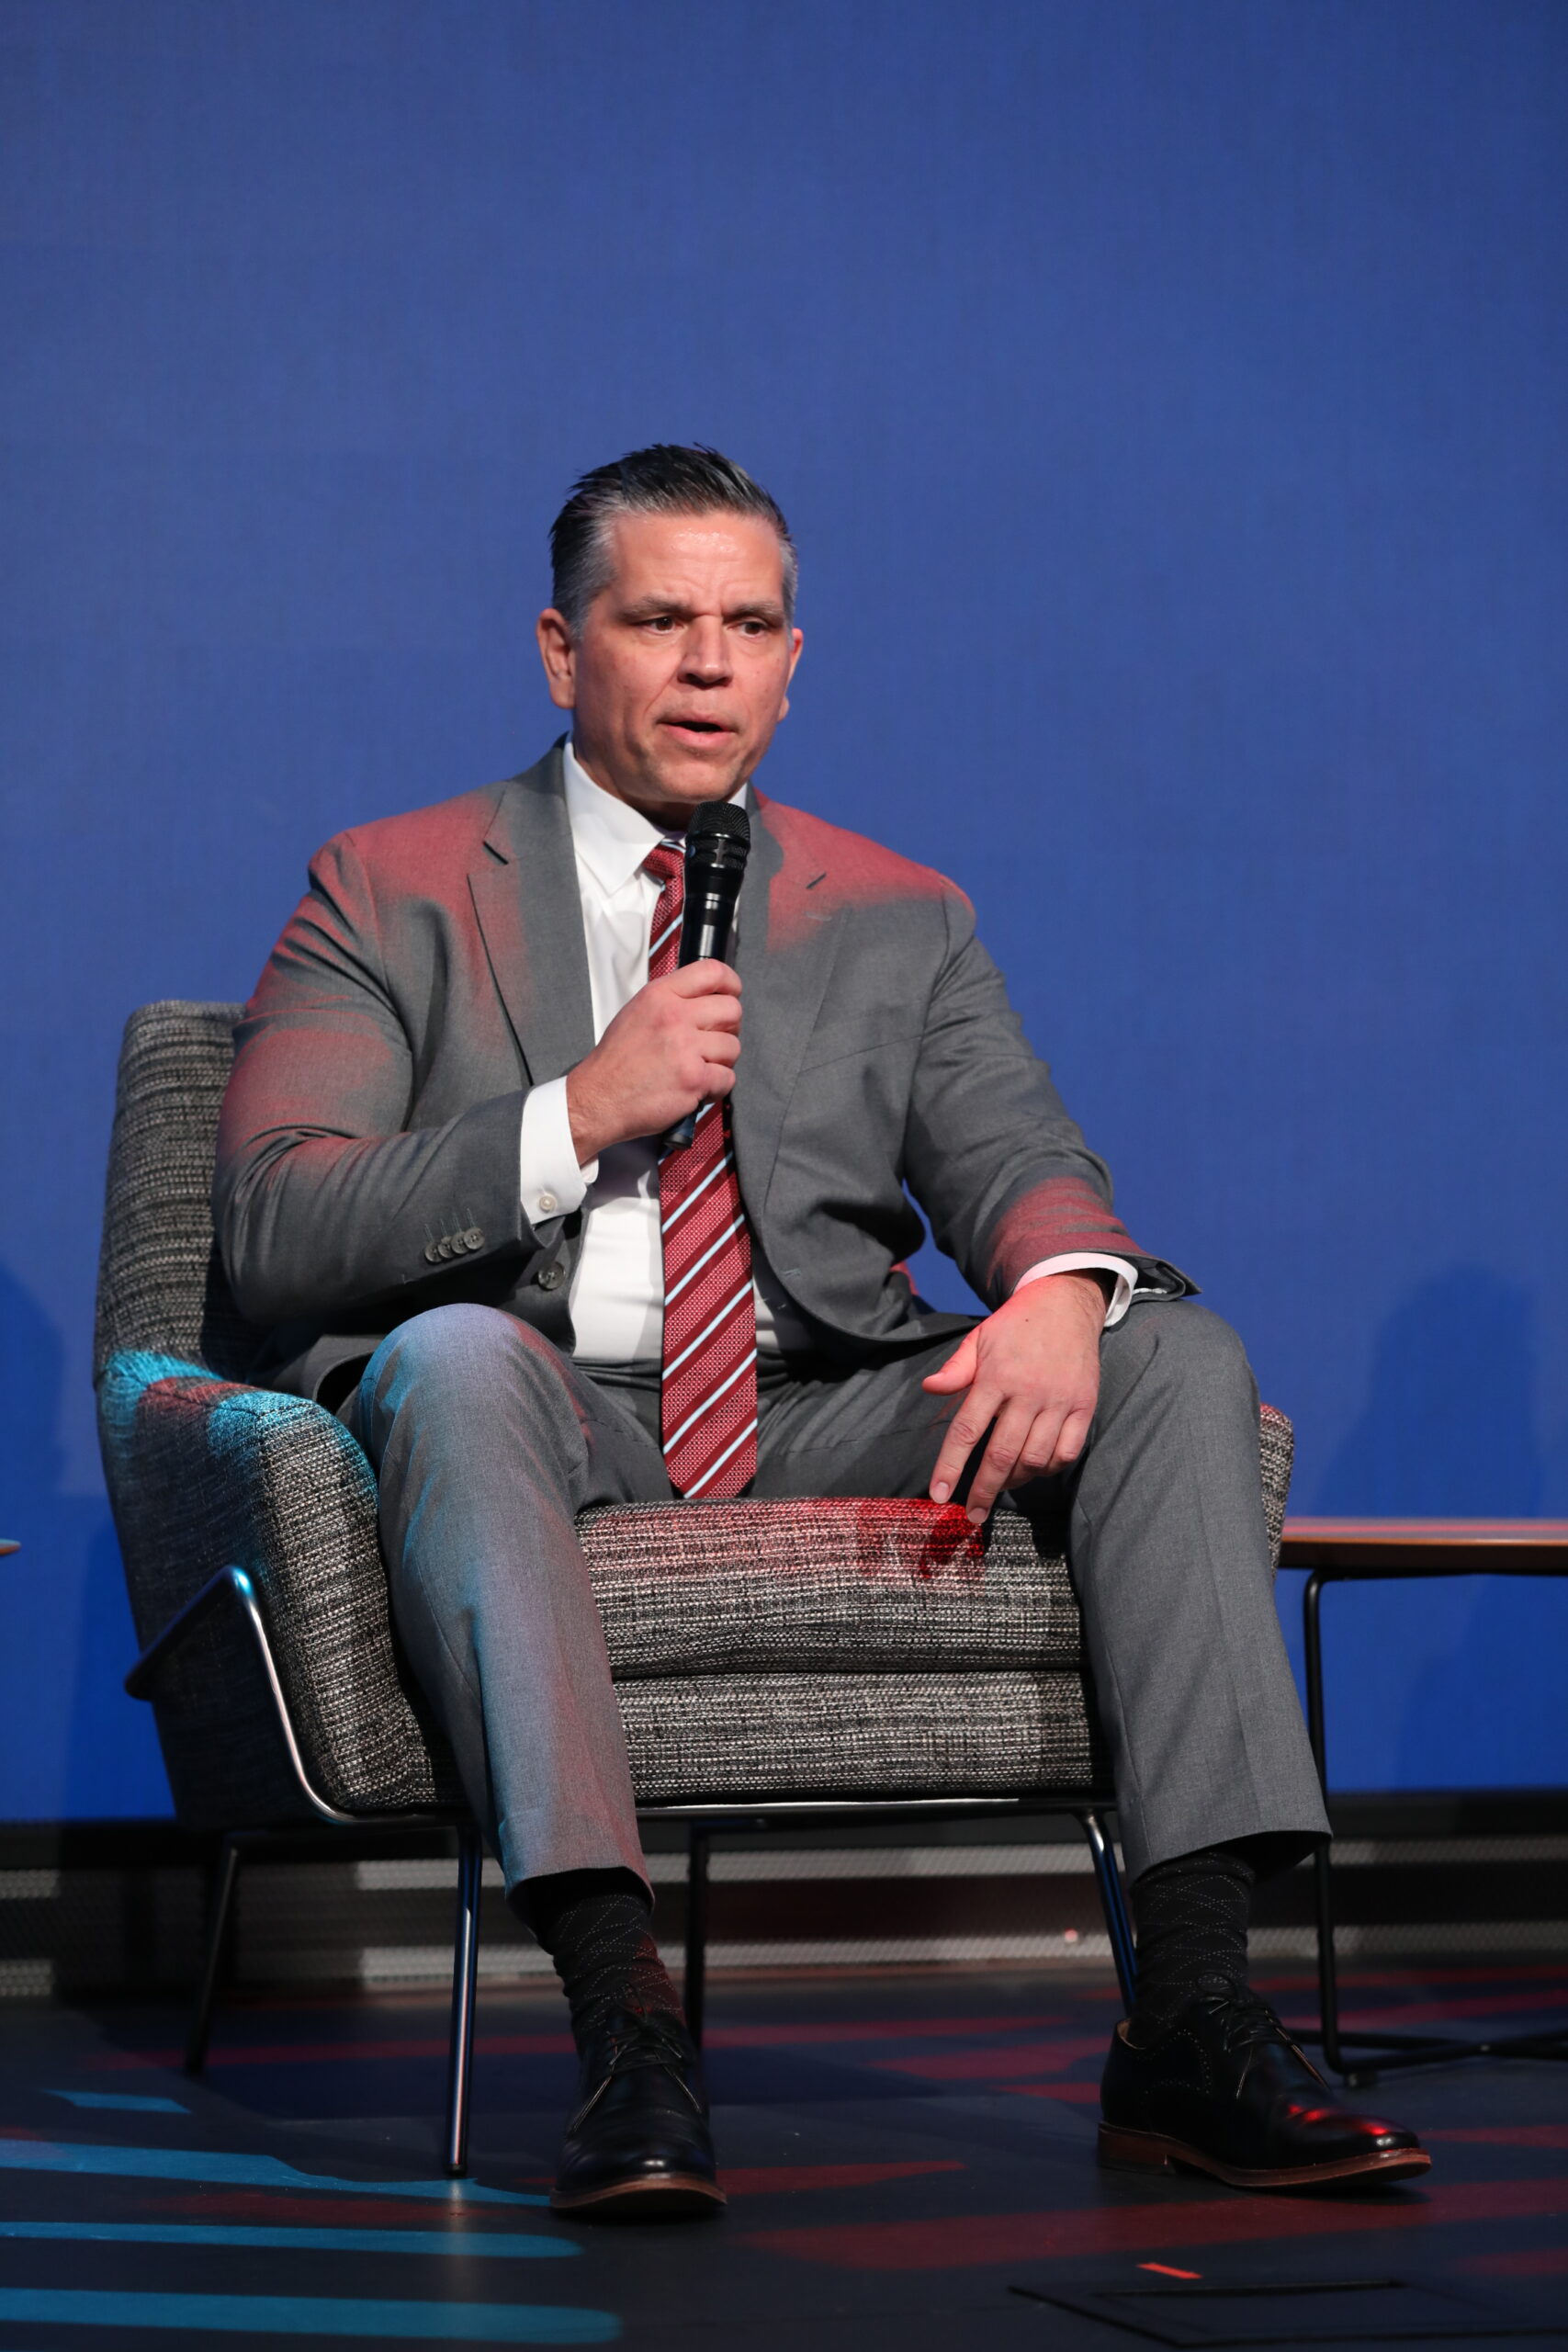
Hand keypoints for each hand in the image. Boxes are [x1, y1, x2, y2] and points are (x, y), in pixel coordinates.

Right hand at [567, 962, 741, 1161]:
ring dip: (721, 1062)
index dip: (730, 984)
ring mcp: (685, 1048)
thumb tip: (705, 998)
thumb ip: (671, 1001)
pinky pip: (727, 1078)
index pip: (711, 972)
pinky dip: (716, 1088)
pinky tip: (696, 1087)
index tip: (732, 994)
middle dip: (728, 1028)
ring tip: (698, 1068)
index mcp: (659, 996)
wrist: (598, 1099)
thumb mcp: (636, 1012)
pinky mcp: (694, 1079)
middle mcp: (673, 1017)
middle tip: (712, 1041)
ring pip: (733, 1047)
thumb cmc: (616, 1062)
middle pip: (732, 1010)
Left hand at [922, 1272, 1107, 1523]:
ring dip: (1015, 1480)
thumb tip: (929, 1388)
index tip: (939, 1495)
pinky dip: (1049, 1468)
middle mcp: (1028, 1392)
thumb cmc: (1016, 1325)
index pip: (967, 1431)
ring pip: (1036, 1459)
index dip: (950, 1467)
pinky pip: (1067, 1452)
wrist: (1066, 1303)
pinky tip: (1035, 1468)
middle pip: (1001, 1455)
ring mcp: (1060, 1401)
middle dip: (983, 1491)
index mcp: (996, 1376)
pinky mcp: (1085, 1406)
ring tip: (1001, 1485)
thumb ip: (956, 1368)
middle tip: (972, 1515)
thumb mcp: (979, 1338)